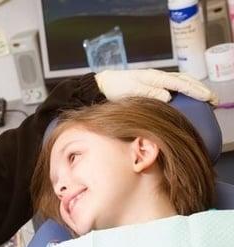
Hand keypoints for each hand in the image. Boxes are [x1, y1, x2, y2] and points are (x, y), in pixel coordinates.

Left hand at [95, 69, 217, 104]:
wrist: (104, 84)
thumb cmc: (116, 88)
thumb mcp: (131, 91)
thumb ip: (149, 93)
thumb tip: (168, 96)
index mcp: (154, 77)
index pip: (179, 83)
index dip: (195, 90)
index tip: (207, 97)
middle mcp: (158, 76)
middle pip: (185, 80)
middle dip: (200, 89)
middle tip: (214, 99)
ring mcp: (156, 79)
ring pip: (182, 80)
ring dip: (195, 88)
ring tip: (207, 97)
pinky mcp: (154, 83)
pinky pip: (174, 83)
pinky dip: (186, 87)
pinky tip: (190, 94)